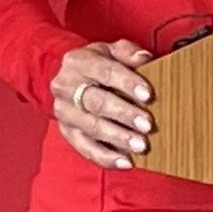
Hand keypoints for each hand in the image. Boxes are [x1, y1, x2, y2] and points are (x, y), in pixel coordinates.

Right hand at [51, 40, 154, 169]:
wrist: (68, 77)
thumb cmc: (97, 63)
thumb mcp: (111, 50)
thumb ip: (128, 52)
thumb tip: (144, 58)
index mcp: (78, 62)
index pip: (106, 72)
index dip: (128, 83)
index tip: (148, 95)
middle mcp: (66, 87)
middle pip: (97, 103)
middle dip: (124, 114)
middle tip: (147, 125)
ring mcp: (64, 112)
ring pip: (91, 128)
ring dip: (118, 138)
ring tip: (140, 145)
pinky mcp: (67, 132)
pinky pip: (85, 148)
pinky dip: (106, 157)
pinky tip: (125, 161)